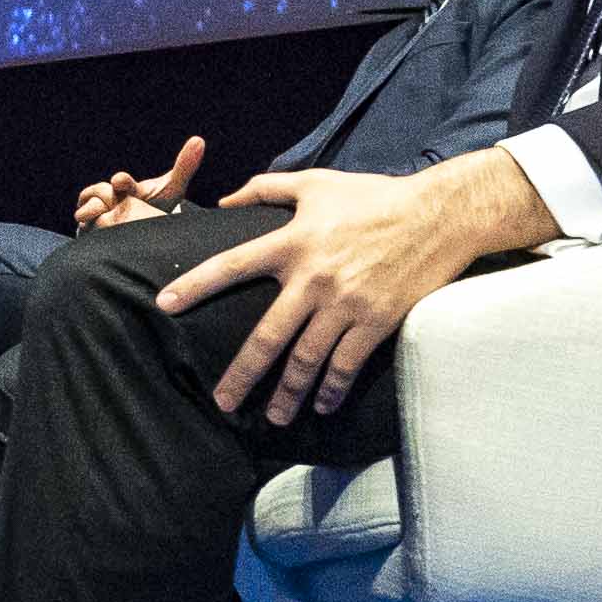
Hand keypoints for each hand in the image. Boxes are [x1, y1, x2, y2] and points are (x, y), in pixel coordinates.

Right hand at [67, 137, 209, 228]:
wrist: (145, 228)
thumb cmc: (157, 205)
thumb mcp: (172, 188)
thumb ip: (184, 166)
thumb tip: (199, 140)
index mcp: (129, 188)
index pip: (123, 182)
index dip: (122, 181)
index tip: (120, 180)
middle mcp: (112, 197)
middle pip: (99, 193)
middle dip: (98, 196)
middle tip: (95, 204)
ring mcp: (101, 212)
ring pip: (87, 208)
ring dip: (88, 212)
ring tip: (86, 219)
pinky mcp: (93, 228)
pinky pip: (84, 225)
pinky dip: (86, 227)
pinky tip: (88, 232)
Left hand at [161, 151, 551, 425]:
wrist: (438, 215)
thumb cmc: (374, 196)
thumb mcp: (317, 183)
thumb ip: (266, 188)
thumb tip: (226, 198)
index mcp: (292, 242)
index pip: (232, 265)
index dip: (195, 284)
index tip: (164, 305)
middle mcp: (313, 278)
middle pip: (267, 336)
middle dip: (242, 374)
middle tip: (222, 402)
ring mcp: (345, 303)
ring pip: (306, 360)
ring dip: (287, 395)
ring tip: (273, 418)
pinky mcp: (376, 322)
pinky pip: (347, 365)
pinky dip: (332, 390)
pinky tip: (321, 405)